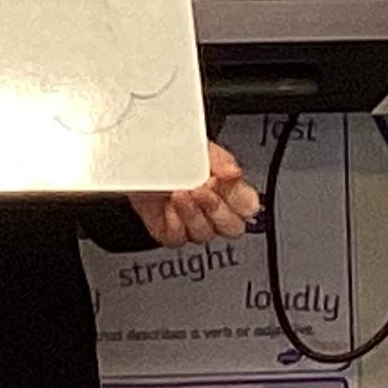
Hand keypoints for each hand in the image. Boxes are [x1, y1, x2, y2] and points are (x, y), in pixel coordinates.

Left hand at [131, 141, 261, 247]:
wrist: (139, 161)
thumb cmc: (174, 156)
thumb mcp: (201, 149)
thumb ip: (221, 160)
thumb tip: (233, 171)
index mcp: (229, 191)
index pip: (248, 206)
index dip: (239, 198)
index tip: (223, 182)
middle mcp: (214, 212)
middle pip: (232, 227)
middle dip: (216, 208)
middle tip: (200, 189)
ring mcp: (193, 225)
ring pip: (204, 234)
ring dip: (191, 212)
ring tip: (180, 193)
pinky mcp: (171, 233)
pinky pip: (179, 238)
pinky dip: (174, 222)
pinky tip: (169, 206)